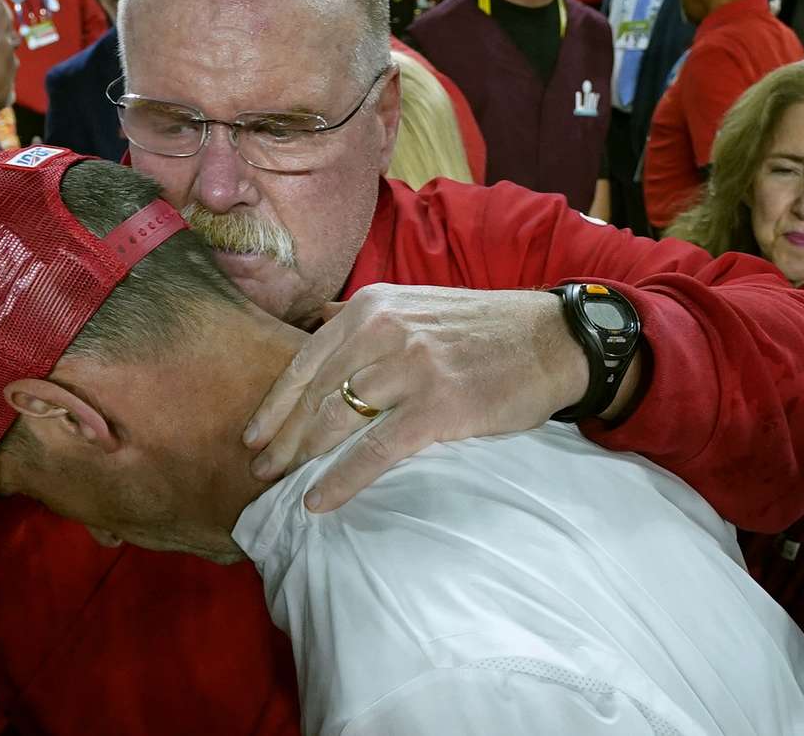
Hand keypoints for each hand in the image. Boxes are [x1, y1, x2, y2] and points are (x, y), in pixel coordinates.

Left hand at [242, 284, 590, 511]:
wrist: (550, 339)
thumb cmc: (481, 328)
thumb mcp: (414, 302)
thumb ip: (363, 316)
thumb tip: (313, 322)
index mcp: (371, 307)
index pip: (305, 360)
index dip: (274, 403)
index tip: (252, 434)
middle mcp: (382, 331)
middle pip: (314, 394)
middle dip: (280, 437)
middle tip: (259, 469)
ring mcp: (409, 368)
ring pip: (336, 421)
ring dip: (301, 458)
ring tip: (282, 484)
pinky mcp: (437, 406)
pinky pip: (374, 450)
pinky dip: (340, 479)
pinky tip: (318, 501)